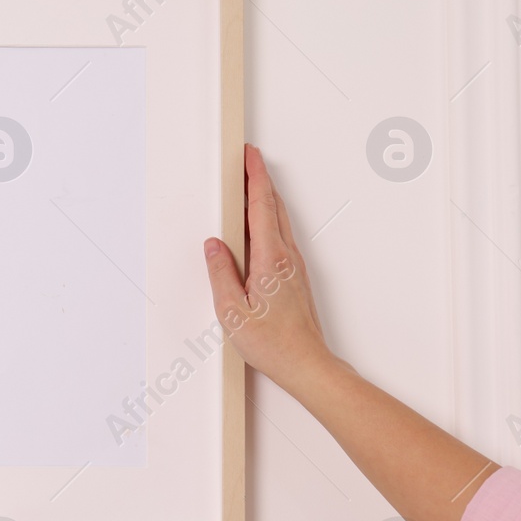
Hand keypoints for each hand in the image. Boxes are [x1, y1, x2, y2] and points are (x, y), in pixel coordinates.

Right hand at [203, 144, 332, 393]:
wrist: (306, 365)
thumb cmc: (273, 344)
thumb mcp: (232, 311)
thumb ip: (221, 273)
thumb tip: (213, 246)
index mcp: (270, 260)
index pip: (261, 207)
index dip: (255, 177)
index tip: (249, 156)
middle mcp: (287, 258)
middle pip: (273, 207)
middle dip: (261, 180)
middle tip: (248, 160)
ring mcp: (294, 267)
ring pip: (279, 221)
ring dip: (266, 199)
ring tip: (252, 185)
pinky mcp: (295, 277)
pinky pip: (281, 237)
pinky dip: (269, 220)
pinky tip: (260, 225)